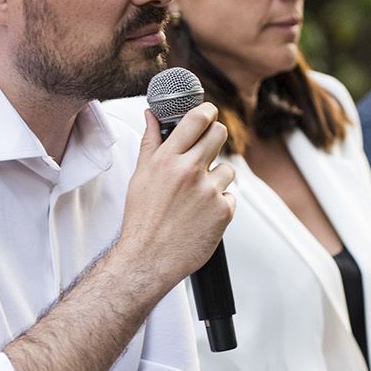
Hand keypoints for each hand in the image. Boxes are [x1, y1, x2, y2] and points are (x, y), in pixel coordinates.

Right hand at [118, 106, 235, 288]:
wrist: (148, 259)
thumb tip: (152, 115)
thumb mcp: (140, 176)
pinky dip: (220, 204)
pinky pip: (230, 196)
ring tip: (196, 197)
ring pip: (228, 168)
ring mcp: (208, 190)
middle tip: (207, 150)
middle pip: (220, 133)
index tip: (208, 114)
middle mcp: (189, 170)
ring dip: (216, 178)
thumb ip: (151, 142)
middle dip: (215, 137)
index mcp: (167, 159)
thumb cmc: (141, 219)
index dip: (207, 111)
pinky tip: (202, 215)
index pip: (197, 118)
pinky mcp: (223, 211)